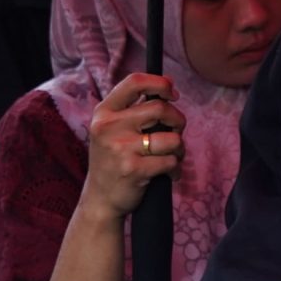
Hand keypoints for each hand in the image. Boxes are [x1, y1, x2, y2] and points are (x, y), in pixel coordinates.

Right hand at [78, 73, 184, 218]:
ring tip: (171, 156)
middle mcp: (109, 126)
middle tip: (175, 132)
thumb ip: (135, 108)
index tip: (173, 95)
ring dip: (179, 148)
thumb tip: (168, 85)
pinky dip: (175, 168)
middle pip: (161, 108)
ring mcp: (121, 148)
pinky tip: (167, 173)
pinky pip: (171, 161)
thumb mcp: (113, 129)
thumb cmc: (114, 160)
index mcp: (104, 112)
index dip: (161, 83)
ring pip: (172, 137)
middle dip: (178, 120)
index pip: (135, 82)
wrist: (101, 199)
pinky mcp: (134, 169)